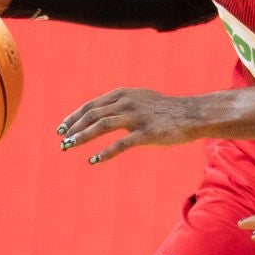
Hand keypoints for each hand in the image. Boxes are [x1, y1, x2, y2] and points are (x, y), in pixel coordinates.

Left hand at [58, 87, 197, 162]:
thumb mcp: (141, 100)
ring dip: (82, 137)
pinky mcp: (147, 133)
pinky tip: (93, 160)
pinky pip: (121, 144)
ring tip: (69, 147)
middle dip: (74, 128)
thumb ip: (122, 103)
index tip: (62, 128)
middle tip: (62, 141)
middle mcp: (127, 102)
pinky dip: (104, 152)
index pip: (91, 105)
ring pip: (101, 126)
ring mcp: (136, 117)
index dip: (74, 117)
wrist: (192, 115)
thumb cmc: (167, 110)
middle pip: (92, 115)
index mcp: (123, 94)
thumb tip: (105, 112)